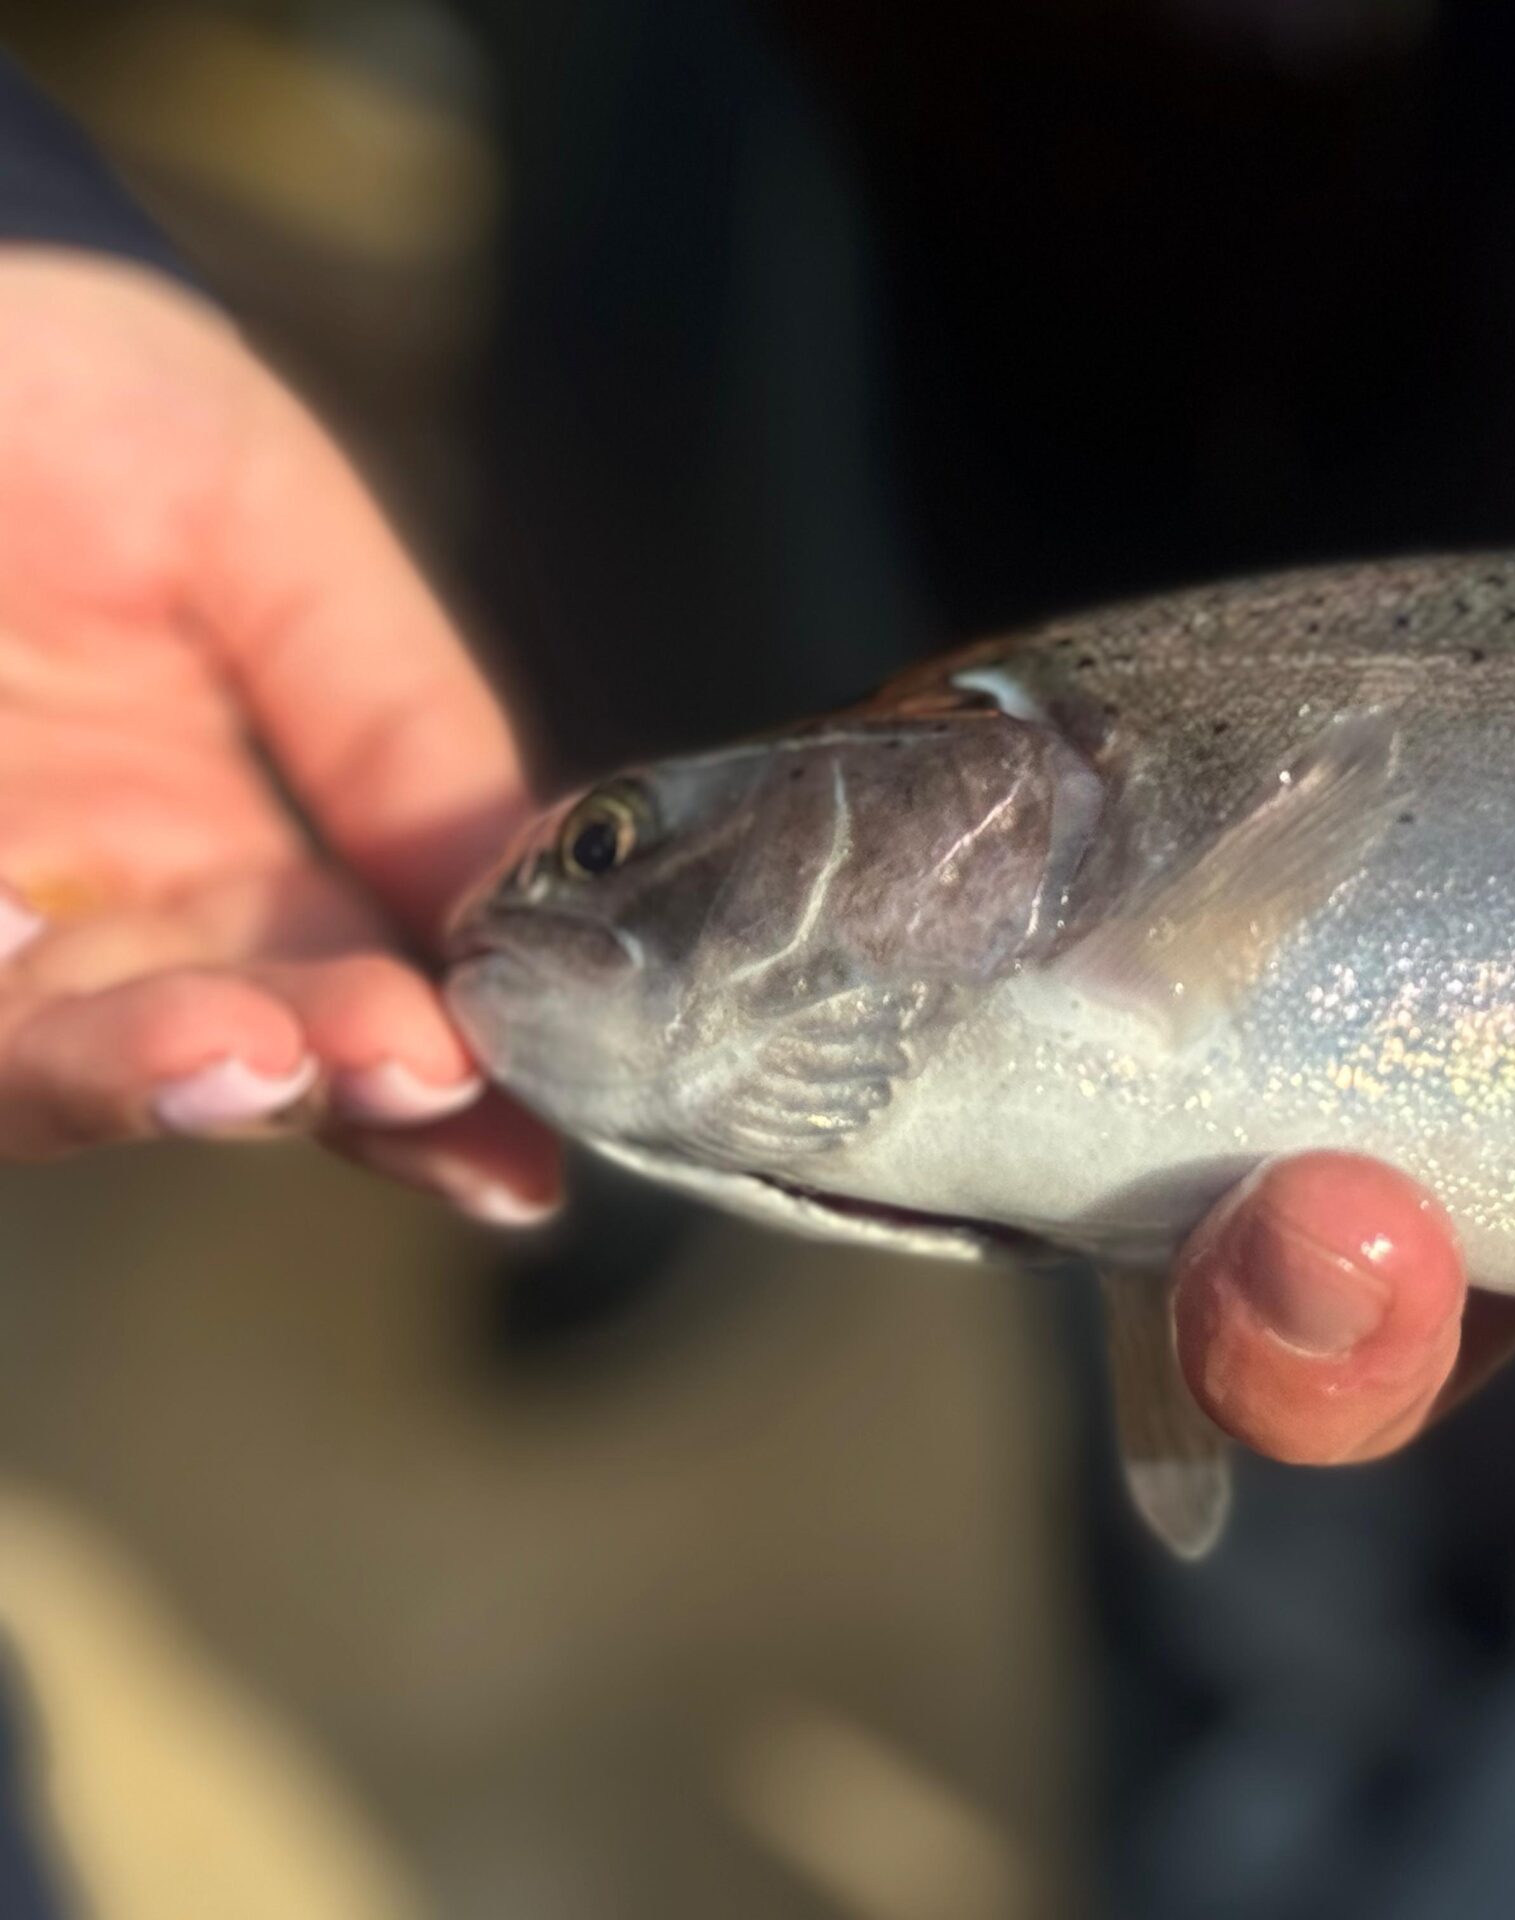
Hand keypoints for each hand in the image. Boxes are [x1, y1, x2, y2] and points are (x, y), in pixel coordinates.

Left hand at [0, 250, 554, 1217]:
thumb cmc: (53, 372)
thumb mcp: (266, 515)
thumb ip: (391, 708)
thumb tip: (529, 890)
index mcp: (211, 839)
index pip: (348, 987)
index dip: (443, 1081)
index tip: (531, 1143)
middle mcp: (84, 906)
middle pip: (223, 1045)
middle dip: (330, 1078)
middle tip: (420, 1072)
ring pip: (58, 1057)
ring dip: (167, 1071)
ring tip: (262, 1054)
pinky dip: (25, 1016)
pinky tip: (102, 982)